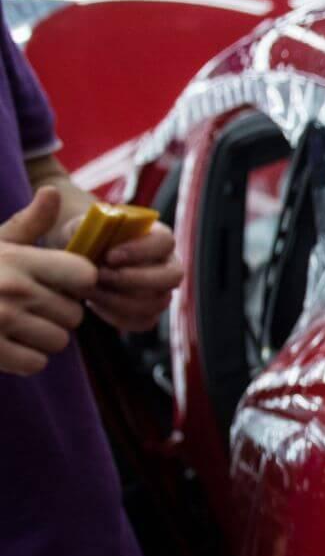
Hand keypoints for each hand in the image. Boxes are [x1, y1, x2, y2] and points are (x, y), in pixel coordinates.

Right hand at [0, 187, 95, 374]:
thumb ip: (28, 224)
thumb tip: (52, 192)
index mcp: (19, 259)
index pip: (85, 275)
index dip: (76, 283)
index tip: (58, 284)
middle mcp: (13, 288)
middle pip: (75, 314)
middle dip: (57, 314)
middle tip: (28, 307)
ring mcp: (2, 320)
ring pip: (59, 340)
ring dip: (42, 338)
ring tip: (15, 325)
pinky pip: (36, 363)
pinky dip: (24, 359)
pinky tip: (6, 344)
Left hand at [85, 220, 181, 332]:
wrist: (81, 257)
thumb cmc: (86, 238)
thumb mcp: (85, 226)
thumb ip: (91, 230)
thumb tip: (96, 246)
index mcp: (158, 237)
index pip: (165, 241)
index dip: (140, 250)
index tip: (109, 256)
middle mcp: (168, 264)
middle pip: (172, 277)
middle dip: (134, 279)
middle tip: (100, 276)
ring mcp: (162, 290)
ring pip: (157, 303)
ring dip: (120, 300)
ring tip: (91, 290)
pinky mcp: (150, 311)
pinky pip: (144, 321)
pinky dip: (118, 317)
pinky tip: (96, 305)